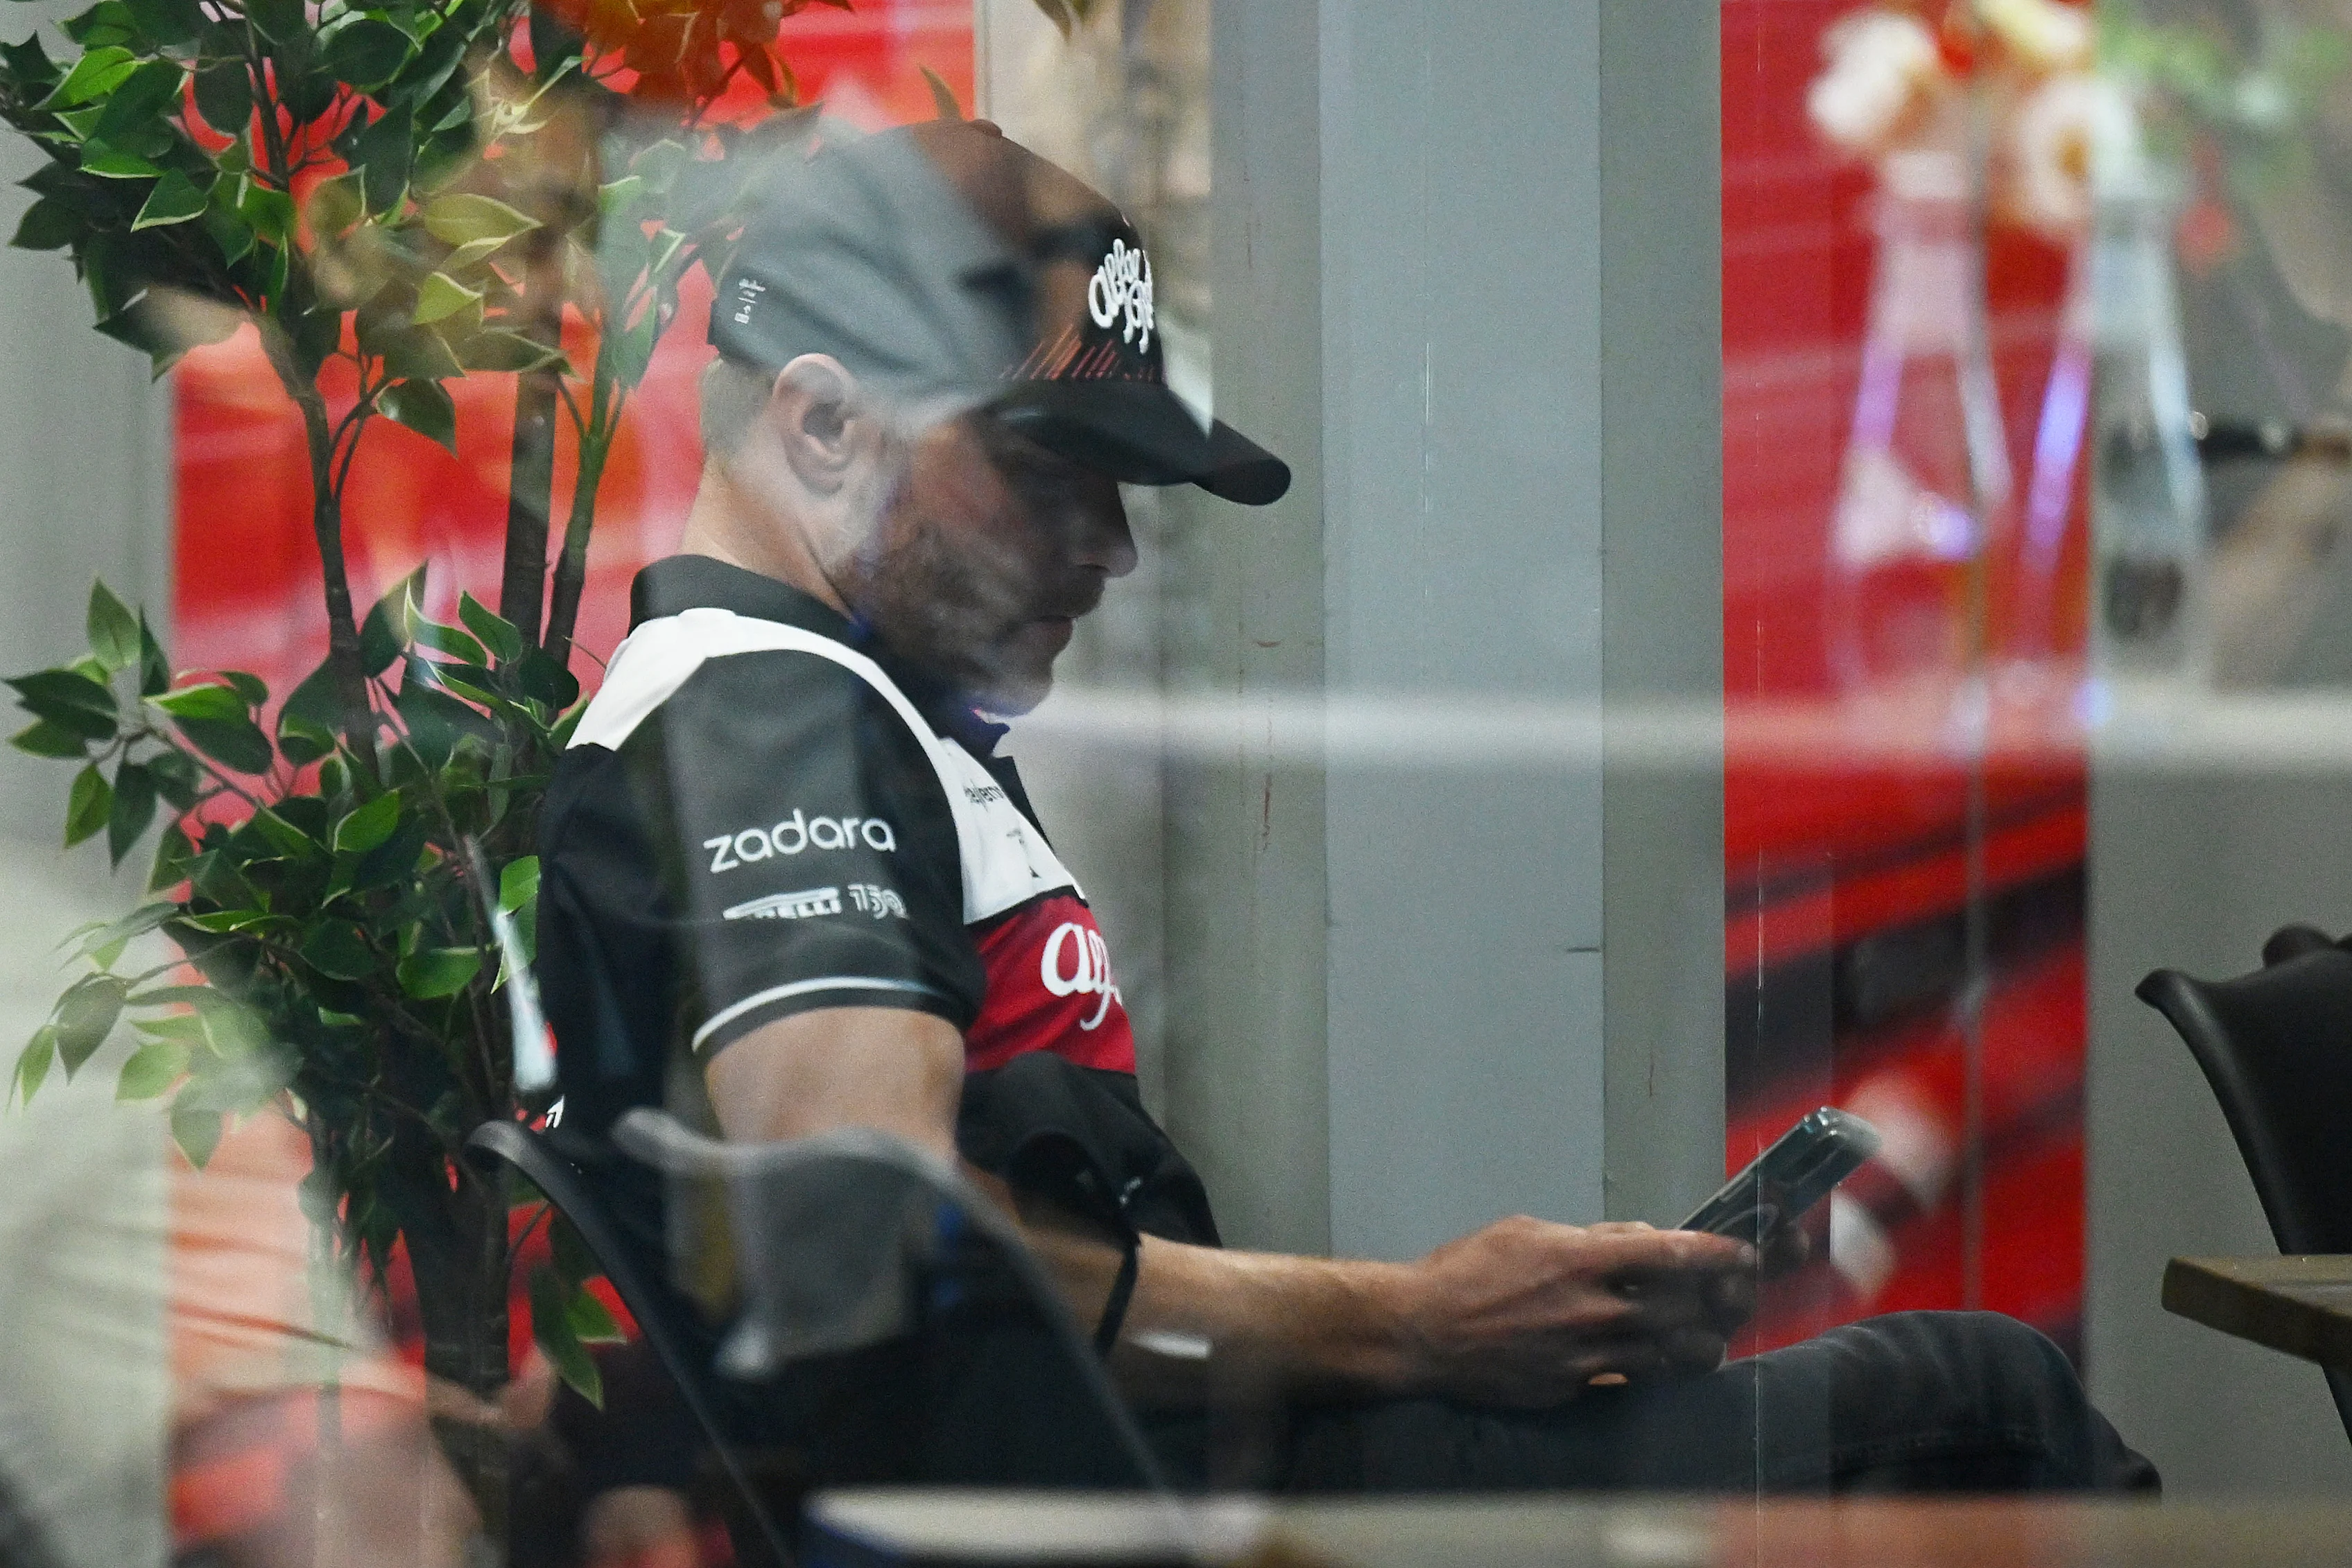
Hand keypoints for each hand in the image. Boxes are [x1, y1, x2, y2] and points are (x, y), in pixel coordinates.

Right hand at [1387, 1216, 1754, 1407]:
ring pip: (1672, 1356)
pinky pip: (1634, 1384)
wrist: (1424, 1333)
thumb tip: (1633, 1240)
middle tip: (1736, 1293)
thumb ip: (1587, 1237)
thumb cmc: (1467, 1272)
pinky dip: (1655, 1373)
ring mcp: (1588, 1355)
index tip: (1742, 1253)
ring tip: (1707, 1336)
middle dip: (1721, 1300)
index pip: (1671, 1254)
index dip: (1716, 1254)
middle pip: (1685, 1308)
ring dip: (1700, 1344)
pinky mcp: (1577, 1388)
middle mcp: (1593, 1309)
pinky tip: (1660, 1364)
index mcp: (1582, 1259)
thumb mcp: (1526, 1232)